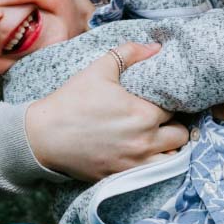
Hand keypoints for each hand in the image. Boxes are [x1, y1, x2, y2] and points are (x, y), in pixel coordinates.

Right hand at [25, 42, 188, 181]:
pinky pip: (153, 174)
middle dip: (174, 124)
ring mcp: (134, 163)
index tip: (163, 99)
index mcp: (144, 114)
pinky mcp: (122, 176)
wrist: (42, 136)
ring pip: (172, 158)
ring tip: (157, 136)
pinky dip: (154, 163)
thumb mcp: (100, 69)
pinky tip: (143, 152)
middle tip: (161, 117)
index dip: (172, 102)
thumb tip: (155, 46)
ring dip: (169, 147)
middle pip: (181, 135)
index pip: (175, 108)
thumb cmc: (72, 101)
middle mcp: (144, 142)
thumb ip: (129, 53)